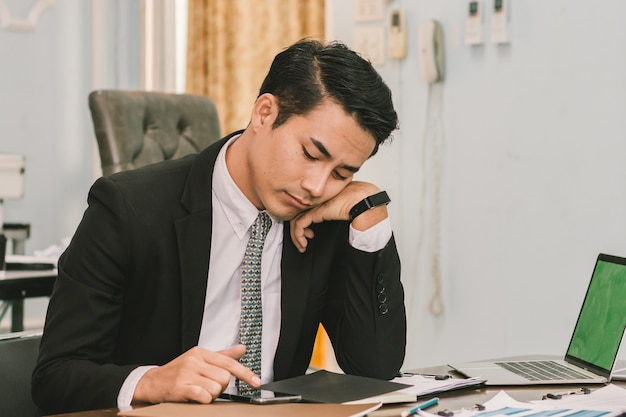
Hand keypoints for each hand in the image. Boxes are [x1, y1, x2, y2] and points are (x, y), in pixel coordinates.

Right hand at [133, 344, 259, 403]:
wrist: (152, 382)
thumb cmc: (178, 371)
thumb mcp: (200, 359)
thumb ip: (223, 355)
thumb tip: (242, 348)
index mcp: (201, 352)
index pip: (229, 363)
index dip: (245, 373)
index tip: (256, 382)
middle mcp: (195, 360)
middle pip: (225, 378)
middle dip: (221, 387)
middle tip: (208, 386)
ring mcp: (187, 373)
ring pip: (216, 389)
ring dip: (211, 395)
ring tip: (199, 391)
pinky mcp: (181, 387)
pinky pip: (204, 396)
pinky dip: (204, 400)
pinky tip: (196, 397)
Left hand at [290, 181, 387, 252]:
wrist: (364, 201)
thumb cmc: (363, 203)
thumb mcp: (349, 209)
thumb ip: (340, 213)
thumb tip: (342, 222)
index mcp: (326, 198)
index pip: (308, 210)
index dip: (306, 223)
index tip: (309, 234)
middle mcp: (318, 201)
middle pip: (300, 215)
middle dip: (298, 231)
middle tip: (302, 242)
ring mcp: (315, 205)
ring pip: (297, 220)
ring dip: (297, 236)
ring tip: (302, 245)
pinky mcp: (314, 212)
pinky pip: (299, 225)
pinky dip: (298, 236)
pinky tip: (303, 243)